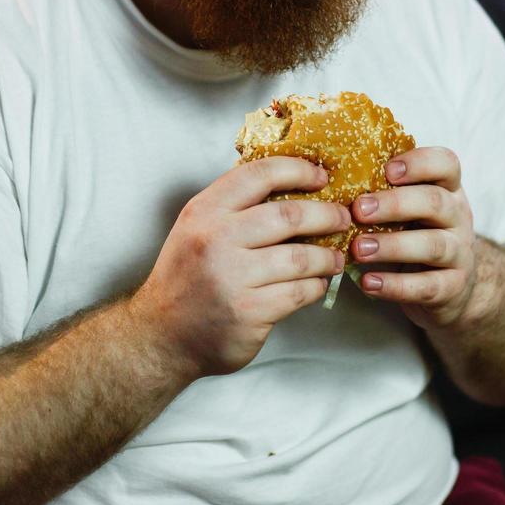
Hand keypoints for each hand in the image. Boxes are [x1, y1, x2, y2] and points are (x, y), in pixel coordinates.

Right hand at [132, 158, 350, 377]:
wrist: (161, 335)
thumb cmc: (187, 277)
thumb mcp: (197, 228)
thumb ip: (234, 205)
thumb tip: (292, 182)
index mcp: (205, 211)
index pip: (259, 175)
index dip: (298, 170)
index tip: (321, 176)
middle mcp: (216, 240)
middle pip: (289, 215)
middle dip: (327, 214)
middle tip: (343, 217)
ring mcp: (232, 278)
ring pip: (300, 258)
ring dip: (327, 256)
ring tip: (335, 256)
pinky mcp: (249, 312)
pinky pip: (298, 292)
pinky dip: (315, 286)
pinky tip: (317, 283)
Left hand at [349, 146, 477, 329]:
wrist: (448, 286)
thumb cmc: (415, 233)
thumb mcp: (408, 207)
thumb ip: (383, 189)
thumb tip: (333, 171)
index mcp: (447, 188)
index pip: (446, 163)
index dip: (419, 163)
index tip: (386, 170)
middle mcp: (459, 216)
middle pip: (435, 202)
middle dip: (395, 204)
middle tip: (359, 210)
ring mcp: (460, 253)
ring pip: (433, 245)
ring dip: (392, 246)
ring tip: (358, 249)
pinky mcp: (453, 287)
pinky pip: (427, 286)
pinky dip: (396, 285)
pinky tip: (368, 283)